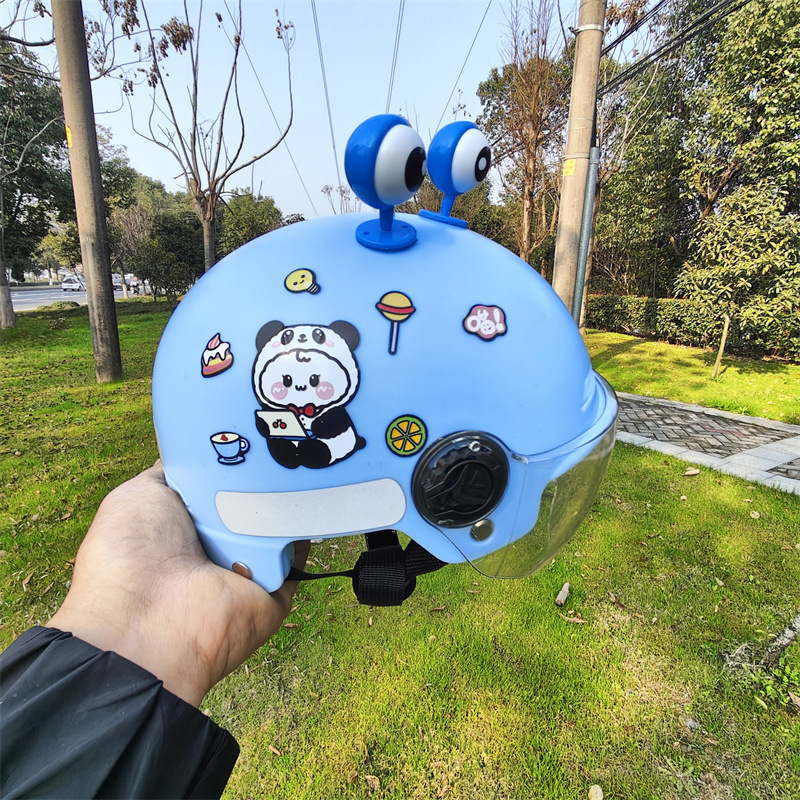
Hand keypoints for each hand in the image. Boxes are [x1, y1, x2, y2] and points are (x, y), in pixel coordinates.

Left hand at [48, 461, 307, 706]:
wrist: (145, 623)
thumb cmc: (130, 556)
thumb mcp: (139, 496)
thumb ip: (171, 473)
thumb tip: (195, 453)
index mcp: (183, 527)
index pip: (219, 486)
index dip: (234, 461)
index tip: (255, 432)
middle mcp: (215, 548)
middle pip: (252, 501)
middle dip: (264, 475)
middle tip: (283, 442)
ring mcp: (247, 571)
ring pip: (279, 524)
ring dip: (287, 499)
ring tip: (300, 464)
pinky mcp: (274, 593)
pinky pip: (299, 556)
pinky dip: (306, 531)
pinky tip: (311, 498)